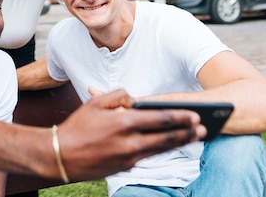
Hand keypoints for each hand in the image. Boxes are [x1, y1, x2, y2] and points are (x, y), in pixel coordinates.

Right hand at [55, 89, 204, 181]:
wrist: (61, 156)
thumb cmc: (77, 127)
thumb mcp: (96, 103)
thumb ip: (119, 96)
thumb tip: (135, 100)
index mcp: (125, 123)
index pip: (160, 119)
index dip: (180, 117)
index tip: (195, 115)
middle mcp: (130, 143)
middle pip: (167, 137)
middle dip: (188, 132)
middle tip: (204, 128)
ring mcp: (129, 158)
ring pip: (161, 149)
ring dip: (180, 143)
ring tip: (195, 138)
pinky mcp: (125, 168)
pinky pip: (148, 156)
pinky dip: (162, 150)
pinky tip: (169, 146)